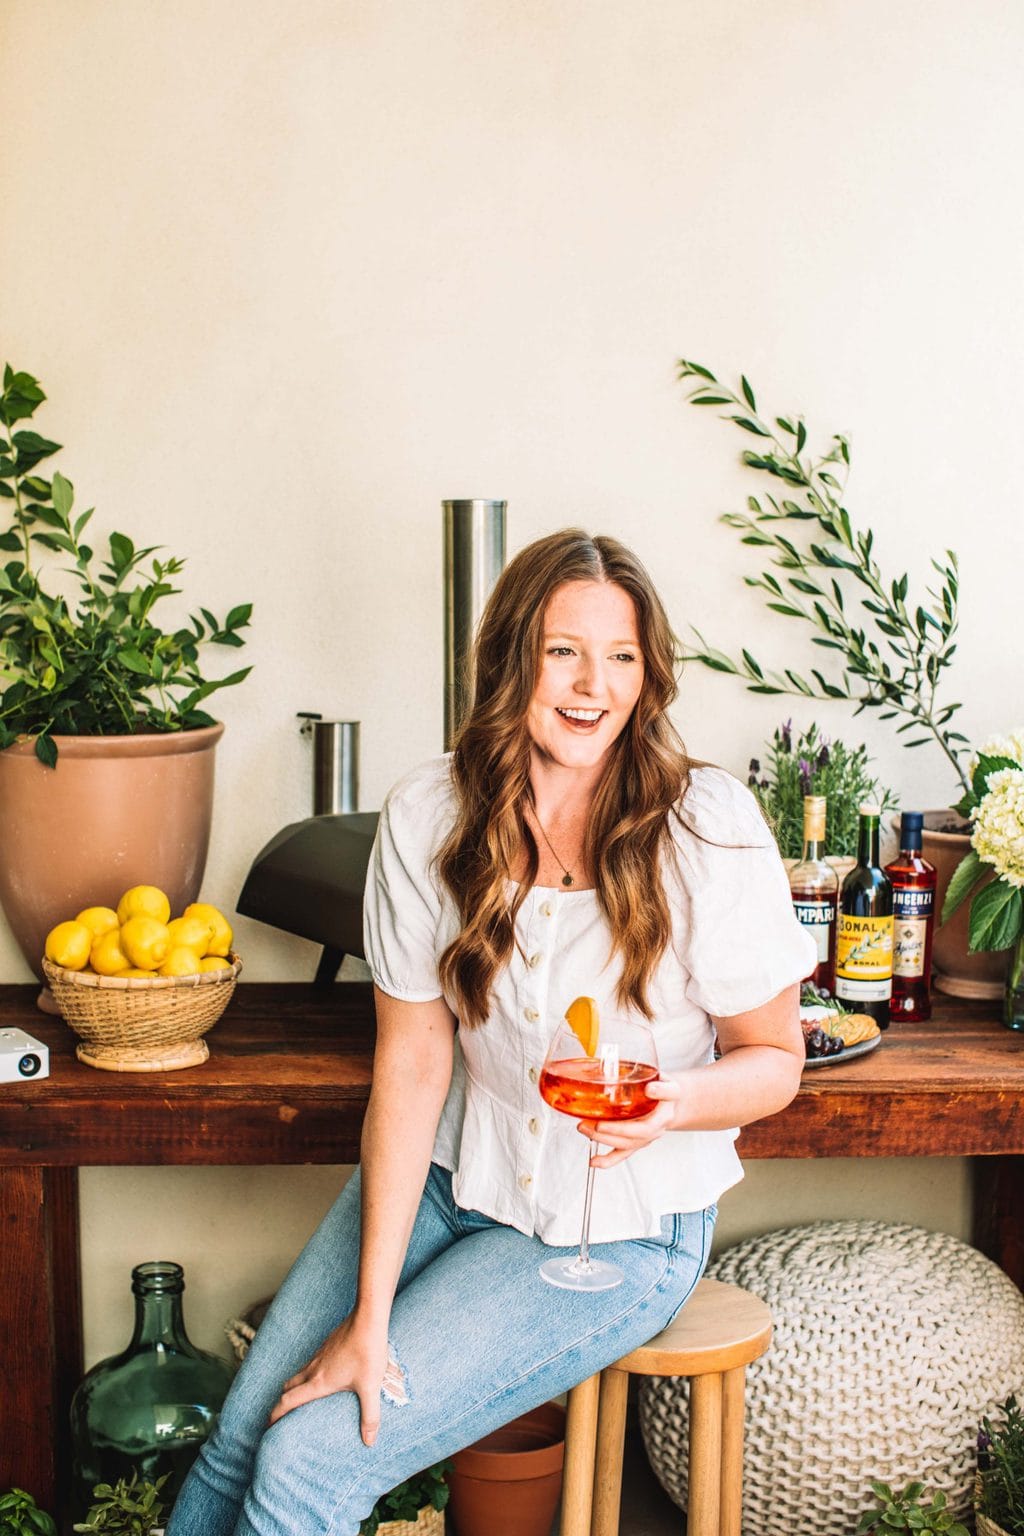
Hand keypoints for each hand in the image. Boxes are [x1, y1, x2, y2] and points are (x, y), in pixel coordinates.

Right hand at [268, 1312, 388, 1444]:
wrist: (368, 1318)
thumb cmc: (368, 1351)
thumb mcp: (371, 1387)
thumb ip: (370, 1416)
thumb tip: (369, 1442)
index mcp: (319, 1382)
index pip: (289, 1401)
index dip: (275, 1415)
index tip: (267, 1426)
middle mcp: (314, 1368)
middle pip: (289, 1387)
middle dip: (282, 1403)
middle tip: (280, 1415)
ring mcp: (319, 1354)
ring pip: (299, 1374)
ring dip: (294, 1387)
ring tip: (299, 1398)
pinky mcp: (327, 1345)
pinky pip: (310, 1363)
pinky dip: (307, 1374)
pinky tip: (321, 1376)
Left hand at [580, 1076, 681, 1167]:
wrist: (671, 1105)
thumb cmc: (667, 1094)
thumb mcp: (672, 1087)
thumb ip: (663, 1088)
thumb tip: (649, 1089)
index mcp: (662, 1119)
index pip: (645, 1128)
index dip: (622, 1128)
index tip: (605, 1122)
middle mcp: (653, 1132)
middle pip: (629, 1138)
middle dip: (607, 1133)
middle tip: (588, 1124)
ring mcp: (642, 1139)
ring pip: (622, 1145)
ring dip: (601, 1140)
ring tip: (584, 1129)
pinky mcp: (634, 1143)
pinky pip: (621, 1155)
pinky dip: (607, 1160)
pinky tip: (594, 1161)